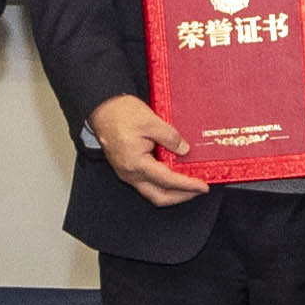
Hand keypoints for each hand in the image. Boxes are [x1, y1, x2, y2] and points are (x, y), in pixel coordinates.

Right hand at [90, 94, 208, 207]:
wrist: (102, 108)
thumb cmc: (120, 113)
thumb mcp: (151, 121)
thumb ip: (170, 137)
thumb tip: (184, 150)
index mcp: (136, 163)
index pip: (168, 180)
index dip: (188, 185)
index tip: (202, 186)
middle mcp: (130, 173)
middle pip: (159, 196)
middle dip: (181, 197)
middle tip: (197, 190)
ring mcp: (127, 172)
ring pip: (152, 192)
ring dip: (172, 191)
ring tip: (188, 183)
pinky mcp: (127, 168)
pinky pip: (147, 182)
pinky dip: (162, 182)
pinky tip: (172, 173)